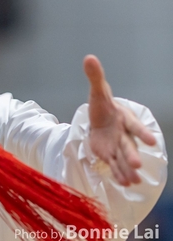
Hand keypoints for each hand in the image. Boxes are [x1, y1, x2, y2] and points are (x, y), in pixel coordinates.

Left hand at [84, 55, 156, 185]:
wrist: (100, 118)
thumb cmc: (102, 106)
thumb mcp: (97, 92)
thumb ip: (95, 77)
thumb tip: (89, 57)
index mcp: (124, 119)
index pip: (134, 126)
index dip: (143, 133)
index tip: (151, 141)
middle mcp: (124, 135)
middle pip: (129, 146)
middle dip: (133, 156)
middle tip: (139, 166)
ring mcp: (117, 147)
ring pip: (123, 159)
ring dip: (128, 170)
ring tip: (134, 181)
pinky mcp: (109, 155)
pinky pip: (115, 166)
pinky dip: (119, 174)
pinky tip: (125, 184)